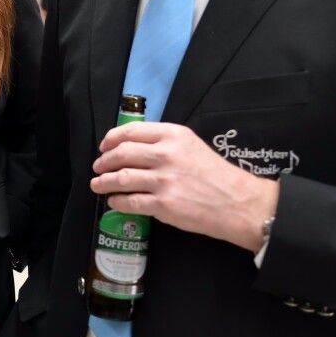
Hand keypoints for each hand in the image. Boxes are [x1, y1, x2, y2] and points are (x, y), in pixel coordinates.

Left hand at [92, 121, 278, 253]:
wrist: (238, 202)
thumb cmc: (215, 174)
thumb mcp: (192, 146)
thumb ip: (165, 143)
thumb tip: (132, 148)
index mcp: (174, 135)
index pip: (131, 131)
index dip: (111, 139)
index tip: (104, 146)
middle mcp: (167, 154)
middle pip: (121, 153)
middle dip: (104, 161)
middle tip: (98, 167)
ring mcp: (164, 180)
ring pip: (121, 177)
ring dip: (103, 182)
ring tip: (97, 185)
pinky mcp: (164, 204)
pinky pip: (130, 201)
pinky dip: (116, 201)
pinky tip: (114, 201)